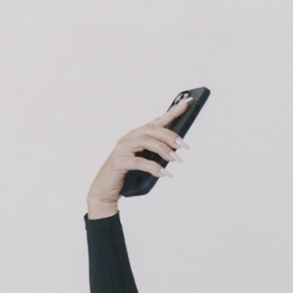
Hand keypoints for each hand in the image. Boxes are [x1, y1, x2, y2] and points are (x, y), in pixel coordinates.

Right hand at [86, 99, 189, 217]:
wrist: (105, 188)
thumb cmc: (126, 174)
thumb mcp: (144, 161)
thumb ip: (156, 154)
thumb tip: (176, 151)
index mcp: (136, 135)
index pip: (156, 121)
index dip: (172, 112)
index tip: (187, 103)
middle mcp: (128, 138)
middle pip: (151, 129)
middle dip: (169, 136)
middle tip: (183, 146)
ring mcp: (122, 149)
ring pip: (145, 141)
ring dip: (163, 149)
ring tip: (175, 159)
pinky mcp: (119, 162)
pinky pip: (139, 162)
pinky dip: (153, 167)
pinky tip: (163, 173)